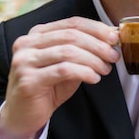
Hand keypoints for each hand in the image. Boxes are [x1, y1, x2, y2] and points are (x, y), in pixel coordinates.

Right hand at [0, 16, 119, 138]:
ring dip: (93, 60)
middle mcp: (27, 43)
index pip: (72, 23)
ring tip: (105, 69)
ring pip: (68, 52)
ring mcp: (24, 61)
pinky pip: (64, 70)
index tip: (114, 37)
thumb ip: (83, 50)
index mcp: (37, 34)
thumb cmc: (49, 87)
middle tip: (113, 56)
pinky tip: (94, 78)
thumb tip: (111, 36)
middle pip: (71, 36)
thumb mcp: (68, 64)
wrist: (24, 115)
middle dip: (98, 45)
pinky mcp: (28, 79)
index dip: (96, 28)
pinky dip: (84, 72)